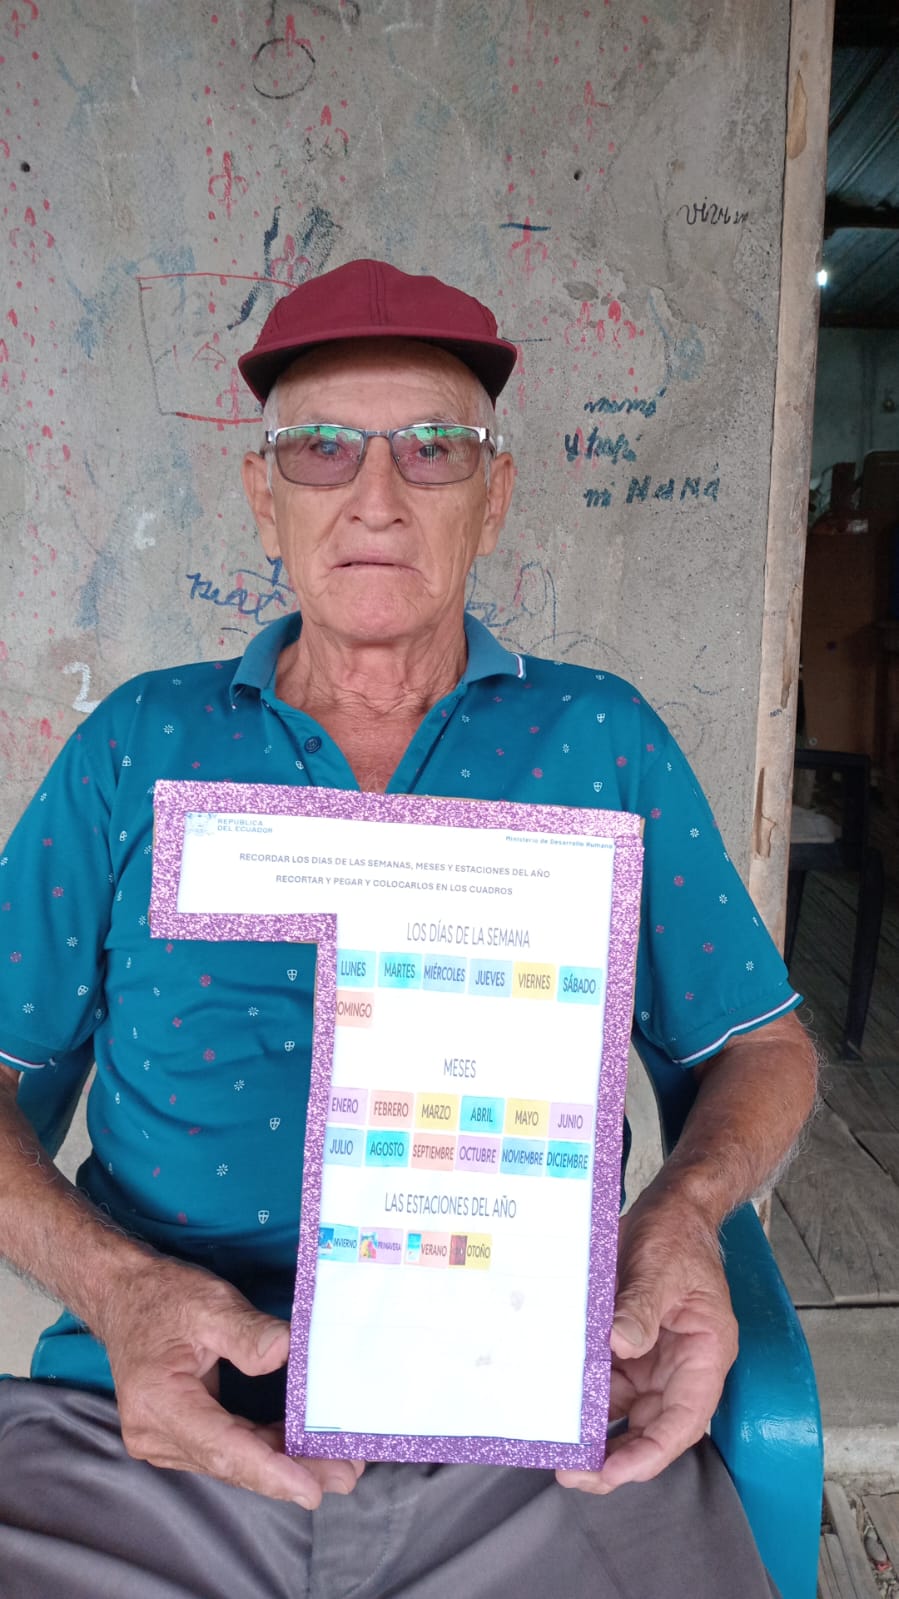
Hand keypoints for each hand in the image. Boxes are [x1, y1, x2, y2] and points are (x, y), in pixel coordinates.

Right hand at [98, 1254, 363, 1505]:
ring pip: (231, 1460)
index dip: (269, 1469)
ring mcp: (162, 1439)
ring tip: (336, 1464)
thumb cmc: (163, 1296)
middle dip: (291, 1471)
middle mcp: (155, 1432)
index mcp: (158, 1402)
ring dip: (283, 1463)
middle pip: (232, 1461)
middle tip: (345, 1473)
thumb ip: (248, 1332)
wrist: (124, 1296)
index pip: (221, 1446)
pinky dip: (264, 1448)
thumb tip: (285, 1354)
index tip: (310, 1487)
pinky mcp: (176, 1435)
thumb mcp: (209, 1304)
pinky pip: (225, 1448)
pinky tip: (301, 1447)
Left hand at [556, 1192, 737, 1494]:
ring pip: (627, 1413)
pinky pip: (608, 1386)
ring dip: (597, 1435)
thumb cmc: (676, 1236)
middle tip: (573, 1472)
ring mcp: (654, 1361)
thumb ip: (642, 1307)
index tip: (615, 1469)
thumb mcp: (661, 1268)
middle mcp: (681, 1367)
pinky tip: (559, 1410)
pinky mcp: (629, 1350)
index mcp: (705, 1354)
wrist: (668, 1209)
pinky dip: (586, 1402)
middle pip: (653, 1428)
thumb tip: (620, 1345)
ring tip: (559, 1451)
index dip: (652, 1452)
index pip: (683, 1420)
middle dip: (617, 1458)